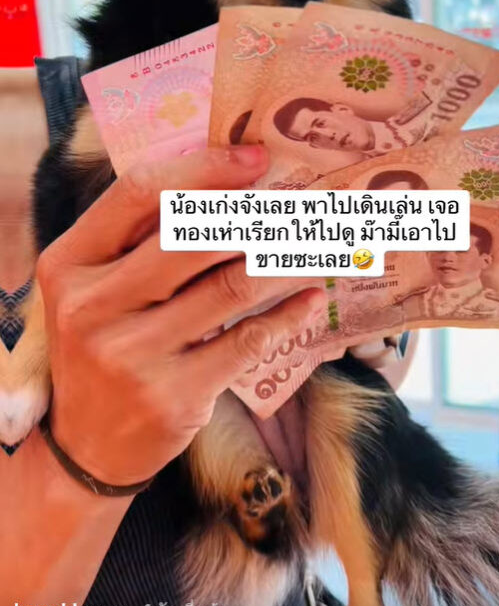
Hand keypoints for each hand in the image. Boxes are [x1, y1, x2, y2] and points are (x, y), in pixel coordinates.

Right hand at [37, 146, 325, 485]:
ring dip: (288, 258)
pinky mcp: (175, 396)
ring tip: (321, 243)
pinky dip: (290, 315)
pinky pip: (249, 340)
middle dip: (261, 213)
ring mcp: (132, 354)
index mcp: (69, 264)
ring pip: (232, 285)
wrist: (86, 447)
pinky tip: (312, 299)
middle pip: (193, 235)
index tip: (256, 158)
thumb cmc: (103, 345)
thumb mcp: (95, 288)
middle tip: (308, 203)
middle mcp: (92, 306)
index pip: (137, 193)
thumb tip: (231, 182)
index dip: (203, 168)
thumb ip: (140, 239)